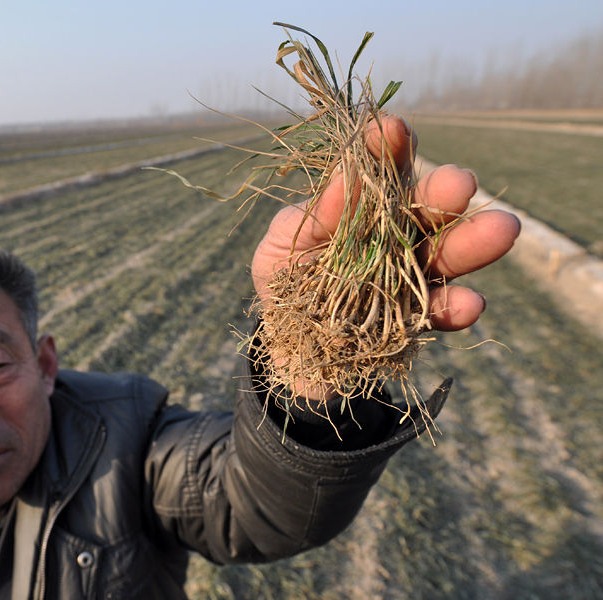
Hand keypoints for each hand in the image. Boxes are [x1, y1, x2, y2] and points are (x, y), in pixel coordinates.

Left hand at [251, 115, 520, 332]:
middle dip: (444, 194)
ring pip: (445, 256)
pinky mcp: (413, 322)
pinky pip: (438, 312)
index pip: (379, 169)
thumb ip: (312, 216)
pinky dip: (455, 308)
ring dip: (472, 244)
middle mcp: (392, 235)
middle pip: (424, 209)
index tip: (391, 130)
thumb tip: (346, 177)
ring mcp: (407, 278)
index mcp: (359, 207)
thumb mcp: (282, 245)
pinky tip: (470, 303)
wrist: (280, 351)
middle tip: (461, 183)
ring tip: (503, 229)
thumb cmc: (280, 283)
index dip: (387, 148)